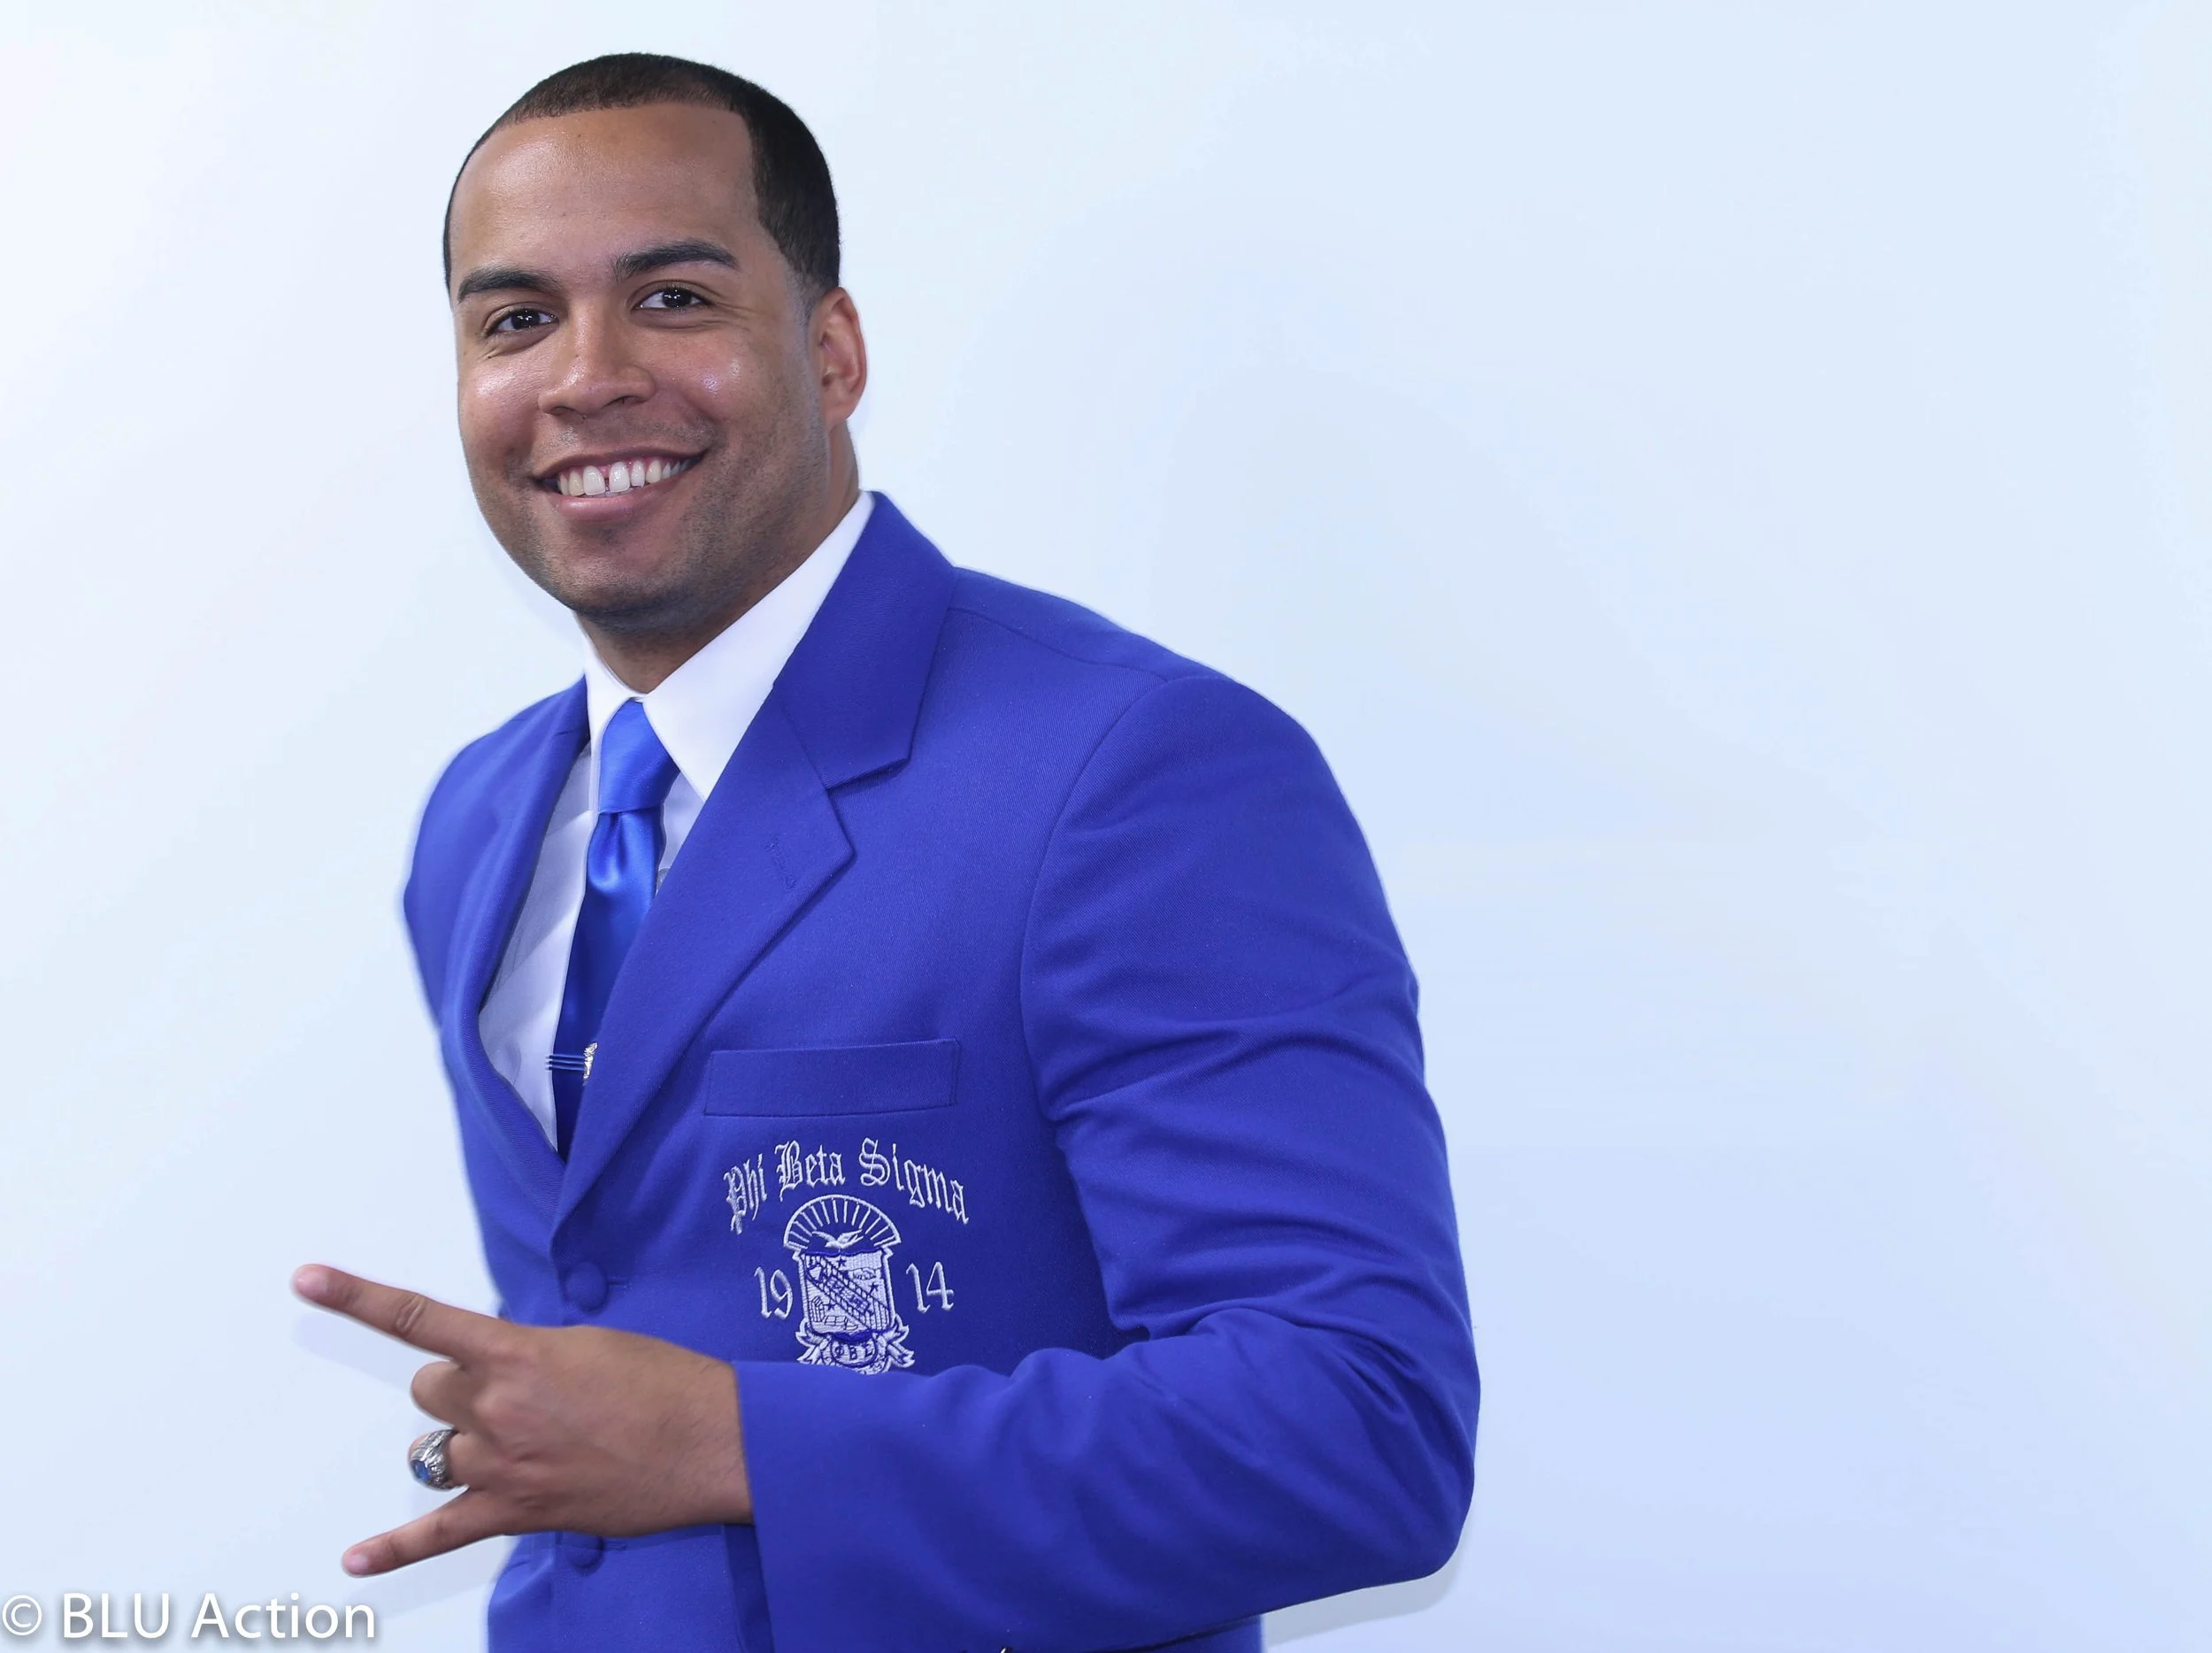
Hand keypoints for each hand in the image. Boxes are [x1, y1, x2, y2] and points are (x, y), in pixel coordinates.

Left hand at [293, 1264, 750, 1574]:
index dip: (357, 1297)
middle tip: (519, 1391)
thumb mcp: (592, 1343)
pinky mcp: (516, 1512)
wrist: (712, 1441)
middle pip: (429, 1389)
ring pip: (435, 1450)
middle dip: (460, 1385)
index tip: (307, 1279)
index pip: (420, 1319)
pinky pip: (438, 1535)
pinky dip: (394, 1550)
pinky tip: (355, 1562)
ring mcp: (500, 1465)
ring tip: (522, 1440)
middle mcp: (496, 1408)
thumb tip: (501, 1375)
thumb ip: (530, 1355)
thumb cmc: (667, 1383)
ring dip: (463, 1441)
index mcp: (516, 1353)